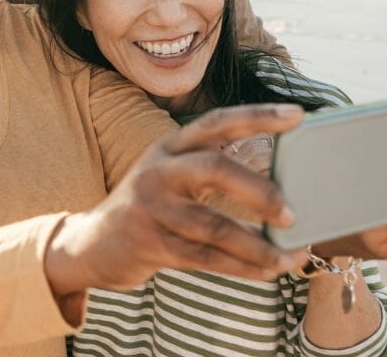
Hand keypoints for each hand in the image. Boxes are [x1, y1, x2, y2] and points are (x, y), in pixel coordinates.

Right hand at [46, 104, 307, 298]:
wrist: (90, 245)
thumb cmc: (147, 210)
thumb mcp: (169, 177)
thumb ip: (211, 171)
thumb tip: (280, 182)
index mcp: (169, 146)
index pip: (217, 122)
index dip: (257, 116)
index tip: (296, 115)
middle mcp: (159, 170)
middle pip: (215, 169)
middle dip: (258, 191)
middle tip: (291, 213)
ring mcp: (152, 208)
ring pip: (215, 226)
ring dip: (258, 246)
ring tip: (290, 257)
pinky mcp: (151, 244)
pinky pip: (206, 258)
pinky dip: (242, 267)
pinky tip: (266, 272)